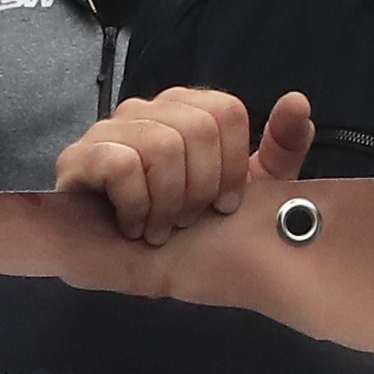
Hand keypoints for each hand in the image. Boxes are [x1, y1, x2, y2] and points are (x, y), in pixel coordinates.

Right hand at [53, 88, 315, 244]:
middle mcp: (148, 110)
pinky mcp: (77, 159)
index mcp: (188, 109)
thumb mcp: (254, 191)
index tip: (223, 205)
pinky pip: (119, 163)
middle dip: (201, 190)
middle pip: (196, 128)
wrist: (140, 273)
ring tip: (160, 230)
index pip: (226, 111)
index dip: (233, 167)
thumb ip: (282, 147)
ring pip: (161, 145)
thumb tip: (297, 100)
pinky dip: (136, 205)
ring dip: (168, 204)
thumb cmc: (195, 231)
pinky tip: (133, 227)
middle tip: (187, 223)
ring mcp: (109, 131)